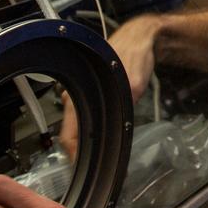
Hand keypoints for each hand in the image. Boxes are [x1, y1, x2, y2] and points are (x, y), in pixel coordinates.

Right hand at [59, 14, 162, 156]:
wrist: (139, 36)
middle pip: (70, 132)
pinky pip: (85, 116)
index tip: (83, 170)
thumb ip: (129, 92)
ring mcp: (79, 94)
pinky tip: (103, 134)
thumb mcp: (134, 76)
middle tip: (95, 167)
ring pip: (77, 125)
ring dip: (85, 140)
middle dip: (80, 151)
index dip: (73, 156)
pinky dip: (91, 128)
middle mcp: (74, 96)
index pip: (67, 135)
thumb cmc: (134, 52)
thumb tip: (126, 105)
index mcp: (79, 94)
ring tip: (100, 154)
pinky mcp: (89, 92)